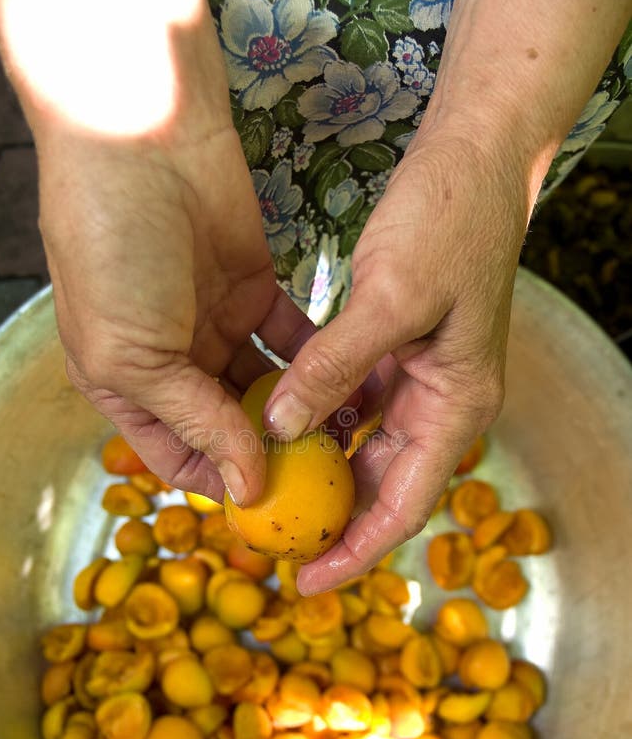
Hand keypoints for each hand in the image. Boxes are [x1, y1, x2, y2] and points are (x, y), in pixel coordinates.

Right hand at [35, 112, 312, 506]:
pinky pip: (292, 338)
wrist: (142, 140)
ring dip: (301, 411)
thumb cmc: (112, 250)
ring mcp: (216, 324)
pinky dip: (317, 362)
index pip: (180, 456)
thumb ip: (196, 420)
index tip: (274, 508)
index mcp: (128, 384)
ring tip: (343, 438)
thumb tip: (245, 484)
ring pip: (267, 386)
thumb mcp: (135, 354)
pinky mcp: (255, 288)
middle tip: (323, 477)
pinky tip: (349, 387)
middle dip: (271, 451)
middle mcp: (173, 361)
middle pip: (230, 426)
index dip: (222, 485)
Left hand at [265, 131, 528, 592]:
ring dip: (318, 470)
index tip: (306, 581)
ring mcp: (419, 379)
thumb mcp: (390, 300)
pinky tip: (274, 423)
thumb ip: (333, 368)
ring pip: (362, 447)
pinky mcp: (396, 352)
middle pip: (381, 486)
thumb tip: (278, 427)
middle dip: (331, 519)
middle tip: (270, 542)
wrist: (472, 157)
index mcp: (457, 406)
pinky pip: (352, 403)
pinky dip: (317, 418)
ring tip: (265, 493)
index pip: (403, 505)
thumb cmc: (448, 223)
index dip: (355, 552)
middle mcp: (441, 404)